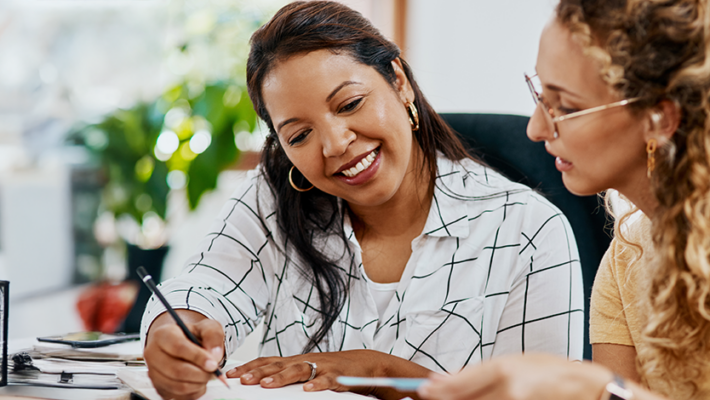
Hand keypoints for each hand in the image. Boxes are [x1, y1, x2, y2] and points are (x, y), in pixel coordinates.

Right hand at [144, 311, 224, 399]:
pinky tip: (198, 380)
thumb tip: (215, 354)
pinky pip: (178, 396)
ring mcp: (154, 372)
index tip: (213, 364)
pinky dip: (193, 391)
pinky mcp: (159, 387)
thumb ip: (213, 336)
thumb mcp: (207, 326)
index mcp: (163, 334)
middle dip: (200, 374)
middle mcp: (153, 354)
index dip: (198, 357)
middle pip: (177, 370)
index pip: (178, 347)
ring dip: (198, 384)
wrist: (183, 342)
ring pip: (177, 386)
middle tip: (213, 371)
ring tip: (206, 374)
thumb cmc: (192, 334)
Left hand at [227, 349, 428, 397]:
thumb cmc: (332, 370)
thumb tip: (262, 383)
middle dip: (257, 372)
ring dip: (281, 377)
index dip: (249, 367)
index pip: (267, 361)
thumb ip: (287, 376)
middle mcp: (306, 361)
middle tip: (240, 379)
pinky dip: (317, 384)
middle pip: (277, 365)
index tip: (230, 374)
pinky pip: (327, 380)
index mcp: (295, 361)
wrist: (366, 364)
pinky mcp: (338, 375)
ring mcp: (321, 367)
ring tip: (266, 385)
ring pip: (298, 370)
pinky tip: (308, 390)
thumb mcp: (306, 370)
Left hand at [417, 353, 611, 399]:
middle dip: (444, 399)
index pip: (460, 383)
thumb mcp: (516, 361)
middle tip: (430, 396)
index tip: (424, 389)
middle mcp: (507, 391)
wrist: (586, 389)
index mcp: (504, 370)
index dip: (439, 388)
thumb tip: (450, 377)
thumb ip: (483, 372)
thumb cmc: (553, 372)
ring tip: (453, 399)